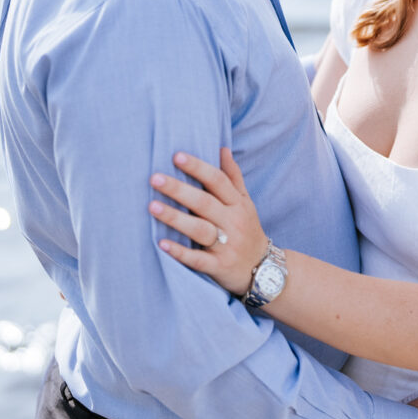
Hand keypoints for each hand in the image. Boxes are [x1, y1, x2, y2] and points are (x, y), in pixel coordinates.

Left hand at [150, 148, 268, 295]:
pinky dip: (181, 253)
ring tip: (152, 206)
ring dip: (176, 218)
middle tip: (154, 178)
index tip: (176, 155)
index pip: (218, 181)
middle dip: (179, 189)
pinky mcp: (219, 267)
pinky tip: (162, 243)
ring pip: (200, 230)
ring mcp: (227, 245)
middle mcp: (233, 222)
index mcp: (238, 204)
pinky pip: (199, 260)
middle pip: (205, 203)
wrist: (265, 270)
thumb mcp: (246, 203)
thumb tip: (222, 148)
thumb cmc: (247, 230)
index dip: (198, 167)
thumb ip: (233, 177)